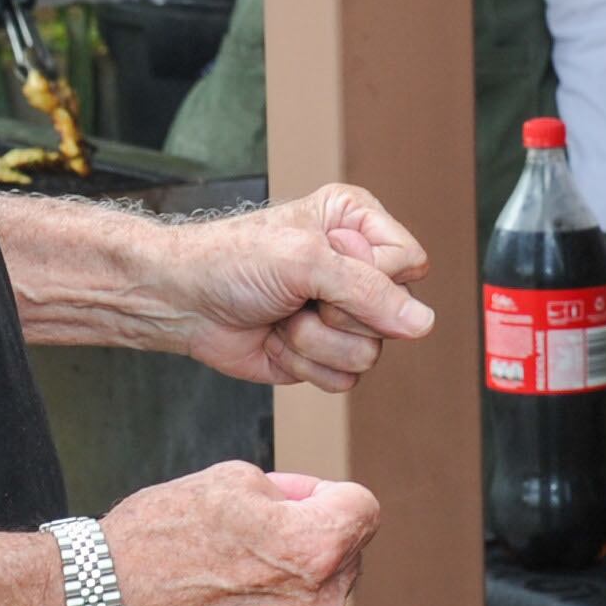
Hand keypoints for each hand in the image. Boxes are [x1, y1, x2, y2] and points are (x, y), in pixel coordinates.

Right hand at [101, 460, 382, 605]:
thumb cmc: (156, 538)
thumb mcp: (231, 479)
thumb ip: (294, 493)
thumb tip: (316, 508)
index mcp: (315, 548)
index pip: (362, 510)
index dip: (324, 498)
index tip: (292, 505)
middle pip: (344, 561)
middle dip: (310, 548)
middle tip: (246, 548)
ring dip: (290, 594)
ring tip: (227, 588)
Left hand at [163, 183, 435, 388]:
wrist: (181, 301)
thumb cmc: (231, 261)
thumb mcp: (304, 260)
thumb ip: (369, 290)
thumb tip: (423, 323)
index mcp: (358, 225)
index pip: (410, 264)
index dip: (372, 277)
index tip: (322, 264)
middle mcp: (357, 269)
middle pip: (394, 315)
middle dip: (337, 313)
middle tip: (296, 294)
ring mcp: (341, 315)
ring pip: (369, 354)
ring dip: (313, 341)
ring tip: (282, 316)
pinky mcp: (324, 354)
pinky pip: (343, 380)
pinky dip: (303, 364)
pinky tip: (276, 340)